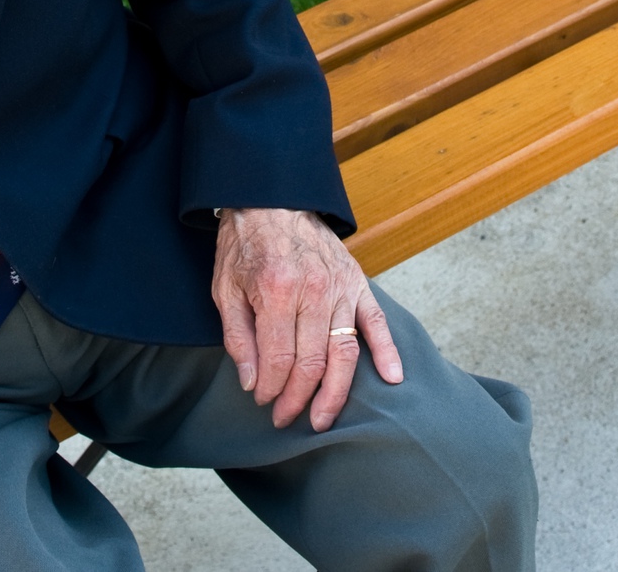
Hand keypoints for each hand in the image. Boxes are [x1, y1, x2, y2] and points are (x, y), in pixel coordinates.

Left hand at [210, 207, 403, 432]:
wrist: (272, 198)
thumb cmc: (245, 245)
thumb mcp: (225, 289)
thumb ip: (239, 338)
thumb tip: (252, 382)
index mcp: (277, 291)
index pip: (280, 359)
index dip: (271, 388)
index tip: (262, 401)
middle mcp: (314, 291)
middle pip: (312, 363)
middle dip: (298, 399)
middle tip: (286, 418)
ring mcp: (341, 288)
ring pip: (344, 353)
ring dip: (335, 392)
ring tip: (322, 418)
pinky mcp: (358, 283)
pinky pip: (377, 323)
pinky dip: (387, 352)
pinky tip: (392, 378)